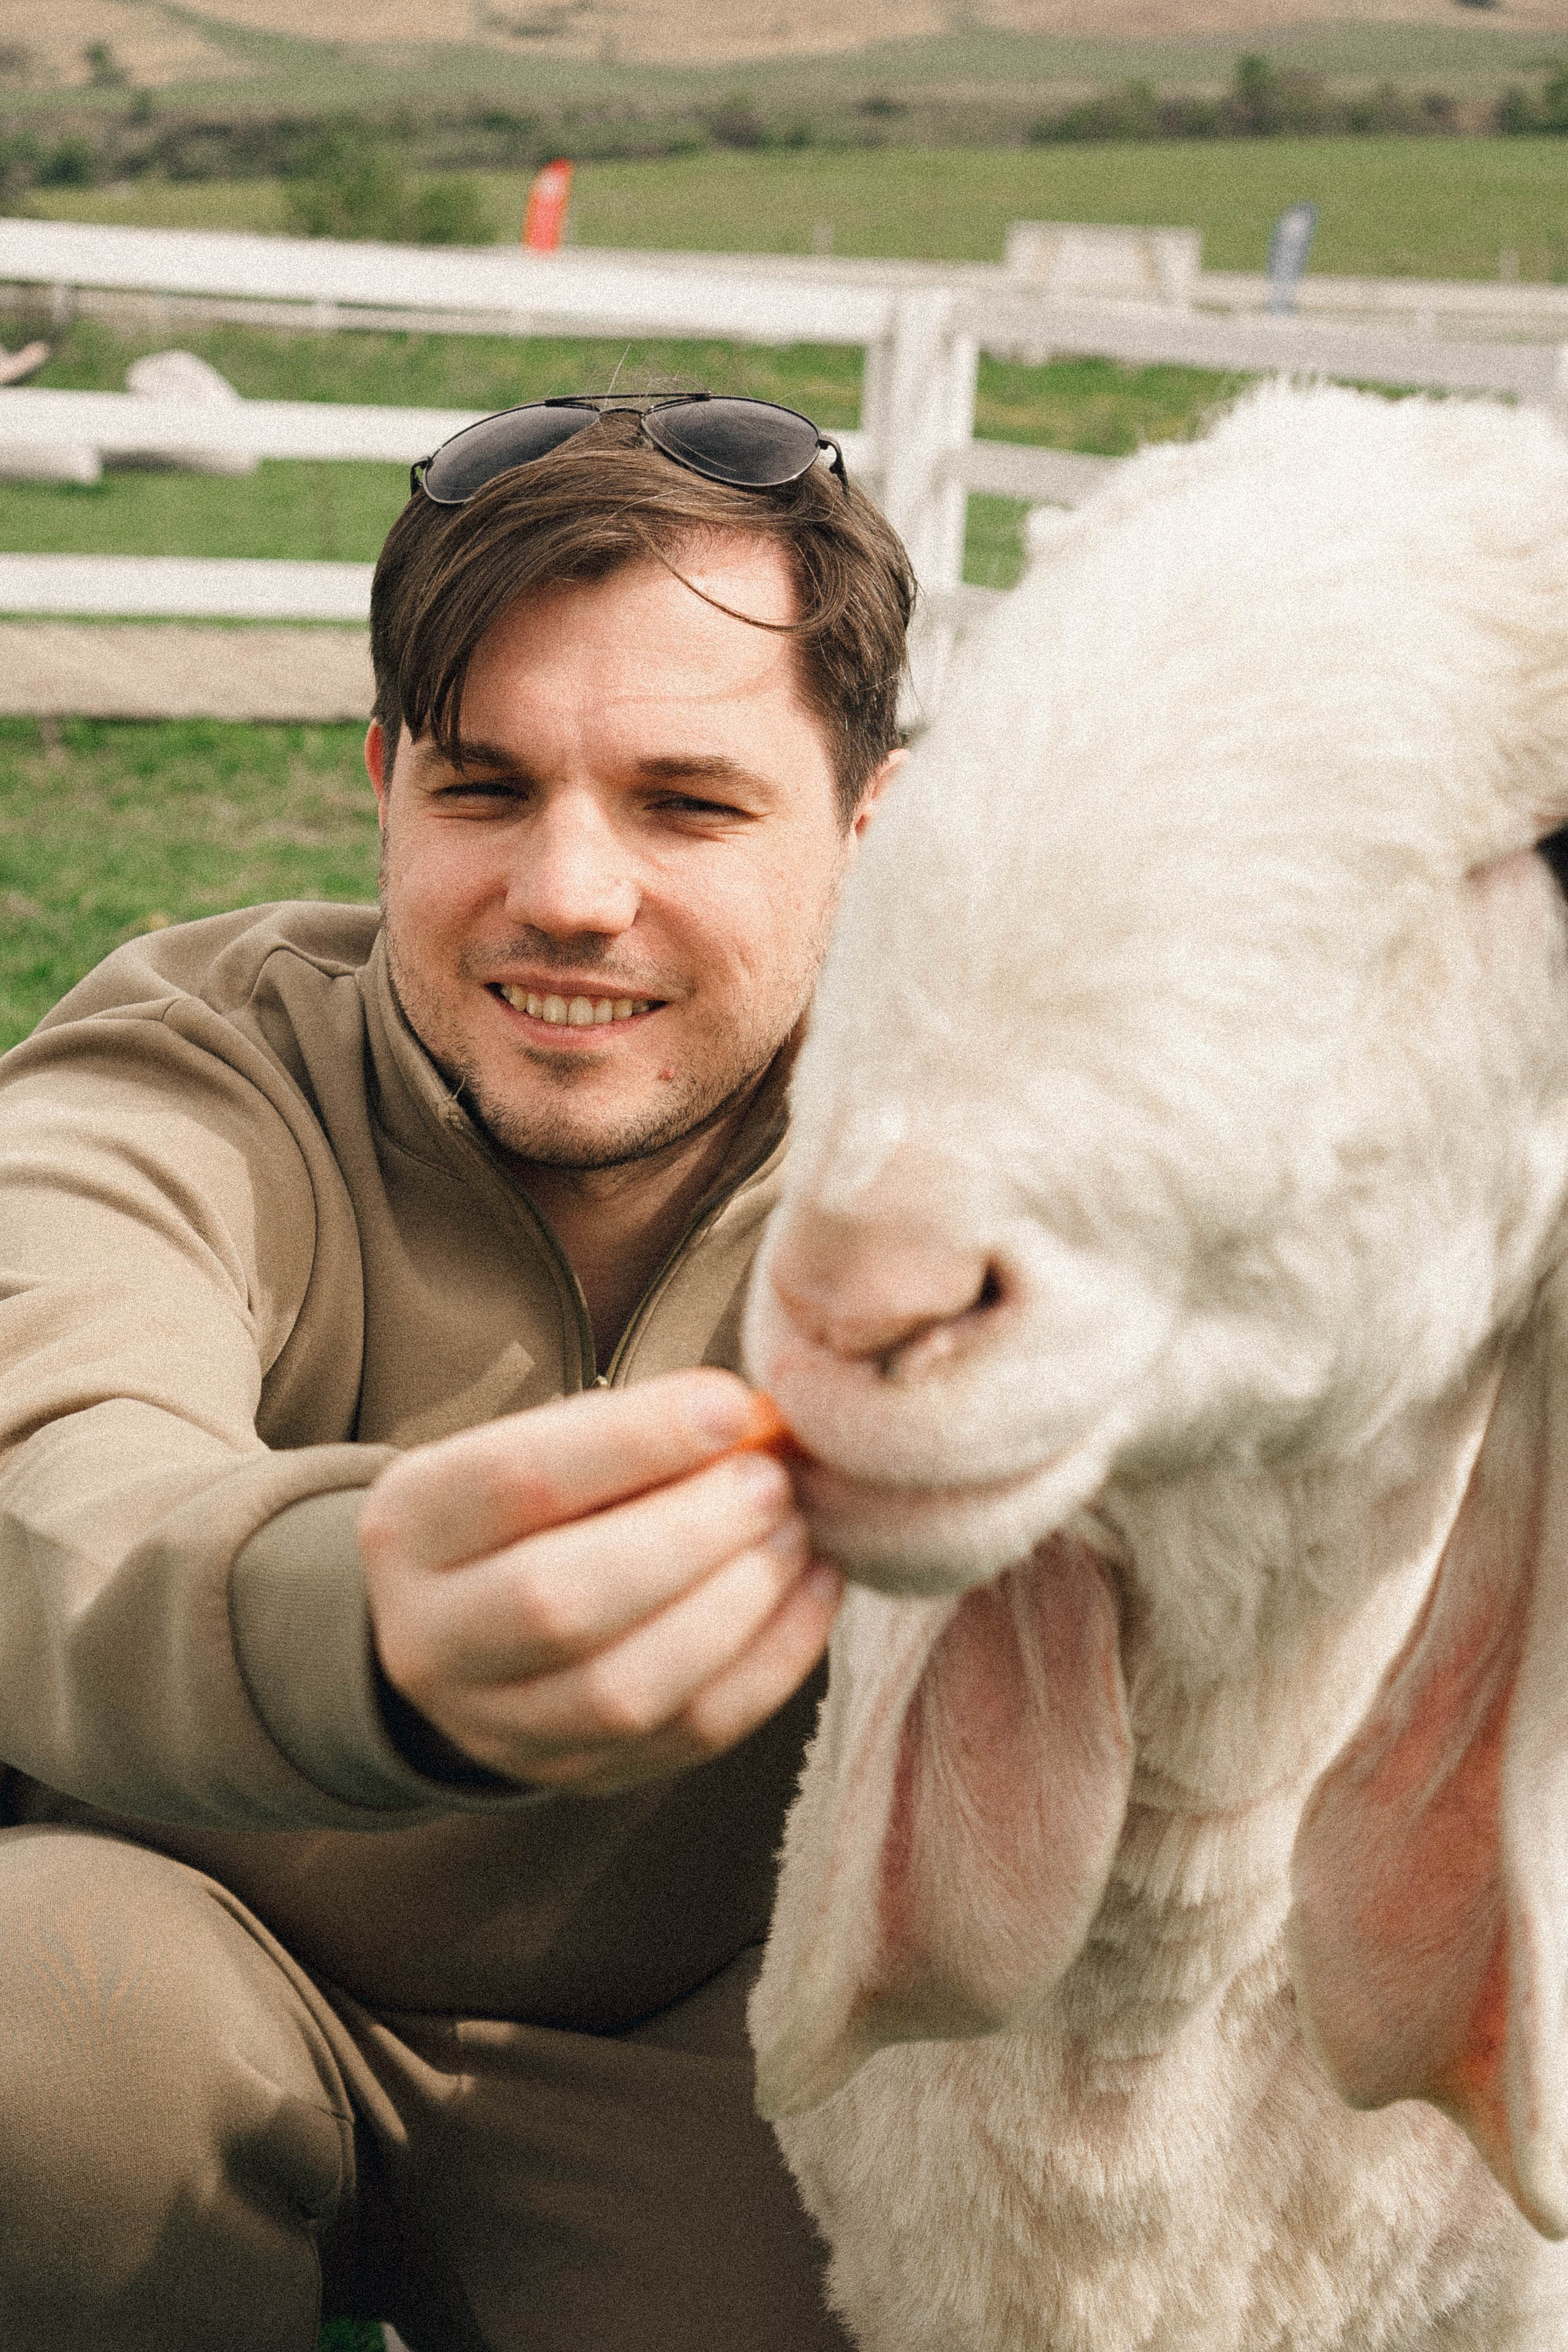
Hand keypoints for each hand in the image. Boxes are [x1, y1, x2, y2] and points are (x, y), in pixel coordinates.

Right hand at [357, 1369, 841, 1795]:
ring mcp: (500, 1726)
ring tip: (795, 1536)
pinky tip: (812, 1590)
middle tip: (772, 1485)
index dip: (636, 1440)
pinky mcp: (579, 1774)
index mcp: (409, 1527)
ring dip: (736, 1605)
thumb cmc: (534, 1507)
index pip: (516, 1480)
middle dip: (690, 1535)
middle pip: (560, 1600)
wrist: (475, 1624)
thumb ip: (631, 1434)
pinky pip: (688, 1734)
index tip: (732, 1405)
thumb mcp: (542, 1448)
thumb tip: (755, 1425)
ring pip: (623, 1689)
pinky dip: (771, 1661)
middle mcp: (432, 1639)